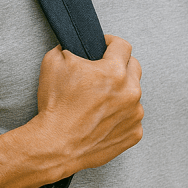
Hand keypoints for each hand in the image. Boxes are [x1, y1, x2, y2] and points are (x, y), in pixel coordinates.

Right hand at [35, 34, 143, 172]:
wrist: (56, 145)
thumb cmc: (56, 108)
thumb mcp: (53, 63)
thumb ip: (67, 49)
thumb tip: (71, 49)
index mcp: (114, 72)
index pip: (123, 45)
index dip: (110, 42)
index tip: (106, 46)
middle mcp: (130, 92)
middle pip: (134, 67)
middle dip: (119, 66)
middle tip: (102, 73)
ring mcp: (134, 114)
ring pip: (133, 94)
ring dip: (121, 93)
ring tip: (99, 101)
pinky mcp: (134, 133)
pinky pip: (132, 117)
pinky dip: (121, 116)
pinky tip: (102, 118)